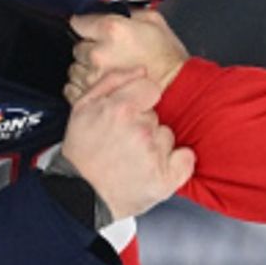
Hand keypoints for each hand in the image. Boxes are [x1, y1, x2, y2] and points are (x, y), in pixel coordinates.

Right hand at [59, 68, 194, 220]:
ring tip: (131, 158)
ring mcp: (154, 155)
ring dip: (154, 145)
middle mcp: (140, 130)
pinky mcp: (165, 178)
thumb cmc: (81, 152)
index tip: (128, 114)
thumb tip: (141, 70)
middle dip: (142, 125)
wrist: (79, 194)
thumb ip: (113, 81)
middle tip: (122, 142)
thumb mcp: (83, 107)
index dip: (139, 100)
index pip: (151, 88)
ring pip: (167, 136)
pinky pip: (186, 158)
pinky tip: (155, 168)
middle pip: (156, 115)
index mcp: (120, 109)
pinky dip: (176, 163)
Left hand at [67, 9, 189, 102]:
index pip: (79, 22)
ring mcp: (94, 77)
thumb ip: (130, 12)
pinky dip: (84, 86)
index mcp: (112, 29)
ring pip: (75, 69)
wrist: (178, 88)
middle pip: (77, 47)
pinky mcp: (94, 96)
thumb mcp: (155, 21)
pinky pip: (74, 88)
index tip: (91, 28)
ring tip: (106, 71)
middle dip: (89, 48)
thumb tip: (118, 9)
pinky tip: (100, 84)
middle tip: (106, 52)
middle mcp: (98, 52)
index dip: (86, 25)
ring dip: (86, 69)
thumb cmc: (169, 57)